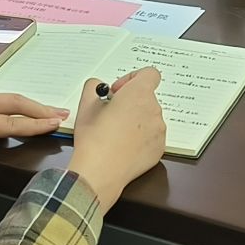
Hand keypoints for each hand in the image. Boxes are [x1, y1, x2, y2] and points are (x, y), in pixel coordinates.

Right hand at [64, 68, 166, 210]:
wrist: (100, 171)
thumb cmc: (94, 138)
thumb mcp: (86, 104)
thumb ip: (93, 86)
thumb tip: (98, 87)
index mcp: (139, 94)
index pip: (150, 73)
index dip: (132, 78)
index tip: (118, 91)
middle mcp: (154, 110)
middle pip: (147, 97)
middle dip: (130, 101)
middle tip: (112, 113)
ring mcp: (159, 131)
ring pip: (149, 118)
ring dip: (136, 120)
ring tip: (115, 132)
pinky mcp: (159, 149)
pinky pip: (152, 137)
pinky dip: (140, 138)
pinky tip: (123, 146)